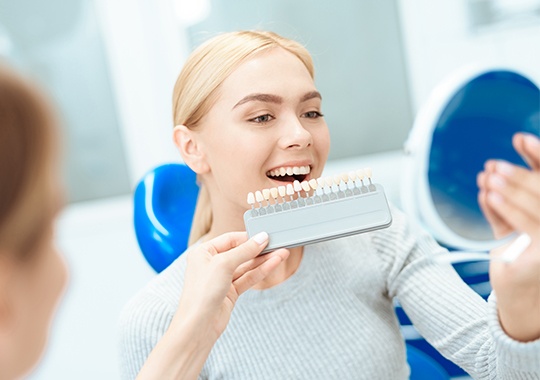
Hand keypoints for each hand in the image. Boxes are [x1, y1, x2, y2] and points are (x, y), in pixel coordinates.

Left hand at [137, 231, 288, 379]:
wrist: (198, 326)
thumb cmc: (202, 292)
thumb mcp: (224, 264)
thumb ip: (244, 250)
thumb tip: (261, 238)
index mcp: (203, 252)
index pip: (230, 239)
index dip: (247, 237)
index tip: (265, 236)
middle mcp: (212, 264)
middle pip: (240, 252)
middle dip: (259, 249)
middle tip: (277, 244)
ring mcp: (222, 279)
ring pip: (246, 266)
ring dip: (264, 260)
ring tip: (281, 254)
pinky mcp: (230, 292)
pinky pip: (248, 278)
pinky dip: (261, 272)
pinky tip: (273, 264)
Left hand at [477, 132, 539, 341]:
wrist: (523, 301)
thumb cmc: (520, 258)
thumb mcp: (516, 223)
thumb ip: (513, 199)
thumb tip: (493, 169)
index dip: (538, 155)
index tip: (519, 138)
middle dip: (517, 176)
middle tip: (494, 167)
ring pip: (534, 206)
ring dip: (507, 189)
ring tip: (486, 178)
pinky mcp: (539, 256)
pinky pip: (519, 225)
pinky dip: (501, 208)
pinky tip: (486, 194)